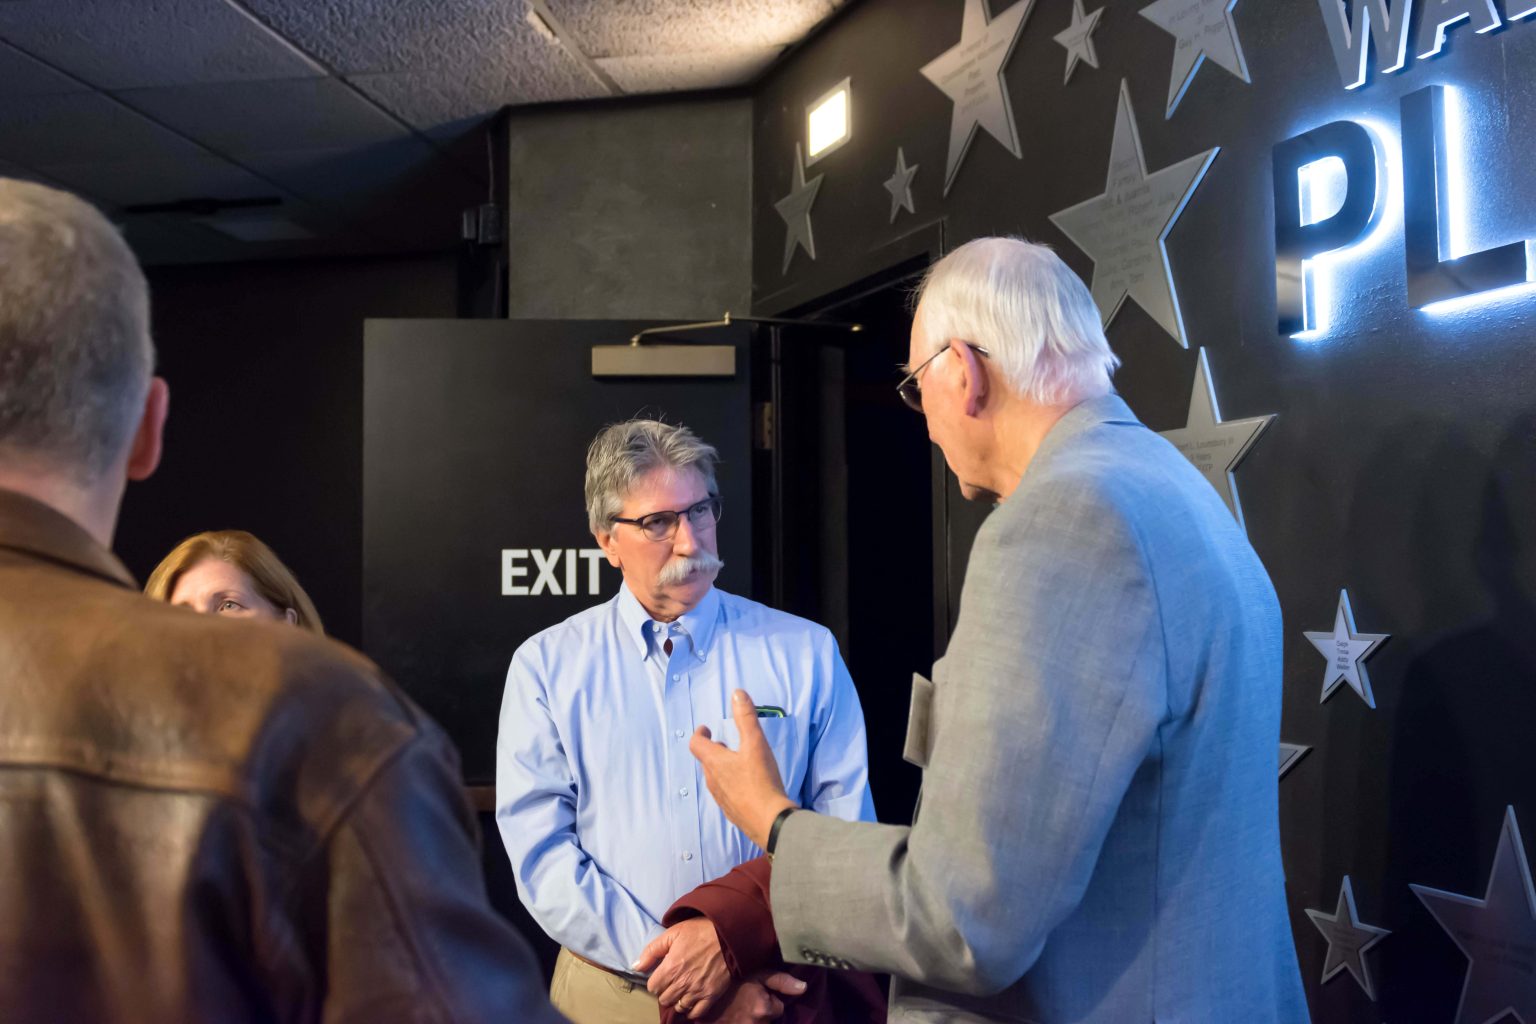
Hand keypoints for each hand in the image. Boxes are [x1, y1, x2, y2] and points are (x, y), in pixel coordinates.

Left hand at [633, 918, 731, 1018]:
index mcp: (671, 967)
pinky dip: (692, 1009)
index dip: (656, 981)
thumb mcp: (673, 933)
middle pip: (664, 999)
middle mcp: (682, 982)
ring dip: (678, 999)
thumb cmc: (700, 931)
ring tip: (683, 989)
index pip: (653, 987)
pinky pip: (696, 1012)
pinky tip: (692, 998)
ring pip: (678, 1007)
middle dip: (666, 990)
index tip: (663, 974)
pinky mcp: (711, 995)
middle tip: (673, 980)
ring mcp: (697, 991)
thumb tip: (635, 967)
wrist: (729, 935)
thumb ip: (651, 951)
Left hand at [690, 690, 797, 848]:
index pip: (696, 744)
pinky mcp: (732, 812)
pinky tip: (748, 786)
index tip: (706, 728)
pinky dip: (732, 784)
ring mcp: (721, 799)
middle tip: (723, 744)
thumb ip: (746, 717)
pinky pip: (726, 794)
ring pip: (716, 779)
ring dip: (722, 768)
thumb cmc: (761, 780)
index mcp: (714, 762)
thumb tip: (737, 693)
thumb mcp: (756, 743)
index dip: (699, 733)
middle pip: (706, 761)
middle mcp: (713, 781)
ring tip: (737, 763)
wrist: (770, 821)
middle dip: (713, 750)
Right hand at [708, 970, 806, 1022]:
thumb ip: (780, 980)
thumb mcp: (755, 974)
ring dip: (752, 1019)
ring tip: (739, 1008)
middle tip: (746, 1000)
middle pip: (768, 1019)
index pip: (779, 1007)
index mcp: (764, 1008)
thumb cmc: (729, 982)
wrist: (699, 996)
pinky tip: (734, 1016)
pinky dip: (743, 1021)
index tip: (757, 993)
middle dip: (761, 1011)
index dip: (769, 1000)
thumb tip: (804, 988)